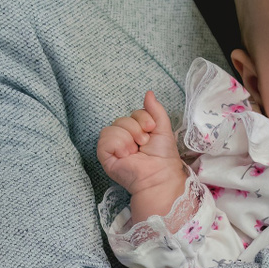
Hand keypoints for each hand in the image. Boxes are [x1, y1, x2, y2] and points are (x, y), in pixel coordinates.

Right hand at [96, 92, 187, 208]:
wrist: (159, 174)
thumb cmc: (163, 156)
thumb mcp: (162, 127)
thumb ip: (155, 109)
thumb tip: (148, 92)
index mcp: (136, 131)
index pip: (132, 114)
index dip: (143, 119)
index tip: (151, 130)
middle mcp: (123, 138)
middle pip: (122, 119)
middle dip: (136, 129)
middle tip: (144, 144)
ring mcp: (113, 147)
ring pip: (113, 127)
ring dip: (128, 138)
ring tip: (135, 151)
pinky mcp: (105, 156)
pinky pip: (105, 138)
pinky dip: (118, 144)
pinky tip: (125, 155)